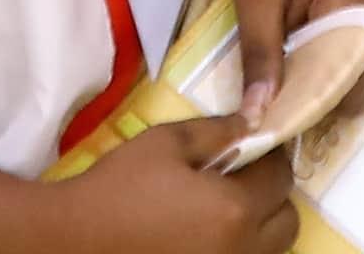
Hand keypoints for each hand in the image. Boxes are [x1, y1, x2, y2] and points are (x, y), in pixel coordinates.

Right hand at [59, 122, 302, 250]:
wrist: (77, 237)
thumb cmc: (120, 186)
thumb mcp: (167, 143)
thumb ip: (218, 131)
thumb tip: (254, 122)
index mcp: (235, 209)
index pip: (281, 177)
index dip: (270, 155)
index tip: (252, 145)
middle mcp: (240, 250)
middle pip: (287, 222)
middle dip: (273, 196)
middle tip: (241, 179)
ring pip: (269, 250)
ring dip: (259, 227)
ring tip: (221, 209)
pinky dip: (235, 248)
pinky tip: (204, 234)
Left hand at [218, 0, 363, 137]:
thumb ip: (259, 54)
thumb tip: (257, 117)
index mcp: (356, 7)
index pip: (344, 80)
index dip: (310, 108)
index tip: (275, 124)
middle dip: (326, 107)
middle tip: (283, 110)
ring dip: (337, 100)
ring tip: (296, 98)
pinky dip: (344, 85)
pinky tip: (310, 82)